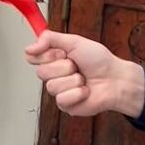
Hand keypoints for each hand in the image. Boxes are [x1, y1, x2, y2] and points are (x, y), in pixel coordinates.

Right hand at [25, 30, 144, 117]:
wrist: (116, 80)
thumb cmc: (100, 61)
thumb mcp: (75, 41)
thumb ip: (49, 39)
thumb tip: (29, 47)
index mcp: (54, 58)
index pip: (33, 57)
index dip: (46, 55)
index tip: (61, 52)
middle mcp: (55, 74)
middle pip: (41, 72)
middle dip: (63, 67)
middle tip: (76, 65)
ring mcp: (59, 90)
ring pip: (52, 86)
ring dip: (72, 80)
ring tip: (83, 79)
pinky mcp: (65, 105)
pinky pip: (61, 99)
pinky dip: (77, 93)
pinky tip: (85, 91)